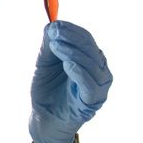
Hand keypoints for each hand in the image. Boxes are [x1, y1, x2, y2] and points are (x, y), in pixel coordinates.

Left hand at [29, 21, 112, 142]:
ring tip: (56, 46)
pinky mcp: (92, 102)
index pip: (86, 39)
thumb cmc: (47, 88)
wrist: (43, 117)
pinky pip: (91, 86)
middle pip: (91, 49)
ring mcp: (98, 87)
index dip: (72, 30)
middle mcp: (98, 71)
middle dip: (72, 38)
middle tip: (55, 33)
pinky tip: (68, 65)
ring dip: (73, 52)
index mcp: (89, 59)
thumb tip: (52, 26)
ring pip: (92, 65)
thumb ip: (49, 46)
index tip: (56, 25)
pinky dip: (80, 73)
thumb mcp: (45, 63)